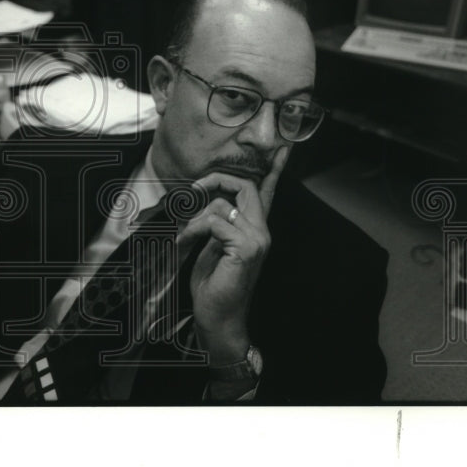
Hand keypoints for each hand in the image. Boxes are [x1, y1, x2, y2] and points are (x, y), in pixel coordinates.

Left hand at [185, 147, 288, 364]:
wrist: (218, 318)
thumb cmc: (213, 285)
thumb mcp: (213, 246)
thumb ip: (217, 223)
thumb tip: (205, 200)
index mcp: (255, 229)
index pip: (267, 192)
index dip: (274, 170)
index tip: (282, 148)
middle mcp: (262, 231)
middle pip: (244, 186)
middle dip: (214, 180)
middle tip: (192, 191)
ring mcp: (258, 239)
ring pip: (223, 204)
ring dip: (194, 218)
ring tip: (183, 237)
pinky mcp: (247, 248)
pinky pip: (215, 221)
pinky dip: (194, 230)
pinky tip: (185, 244)